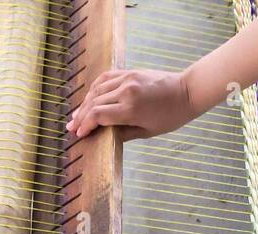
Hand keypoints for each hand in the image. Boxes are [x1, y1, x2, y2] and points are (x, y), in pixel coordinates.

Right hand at [66, 69, 196, 140]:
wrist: (186, 92)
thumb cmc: (170, 117)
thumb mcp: (147, 131)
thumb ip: (122, 133)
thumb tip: (102, 136)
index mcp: (131, 109)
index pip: (98, 116)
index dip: (85, 125)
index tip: (78, 134)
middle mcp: (126, 91)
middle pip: (94, 103)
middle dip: (81, 117)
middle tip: (71, 127)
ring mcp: (127, 79)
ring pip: (97, 90)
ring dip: (85, 103)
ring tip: (77, 115)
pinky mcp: (129, 72)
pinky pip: (105, 79)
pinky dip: (95, 89)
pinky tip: (89, 98)